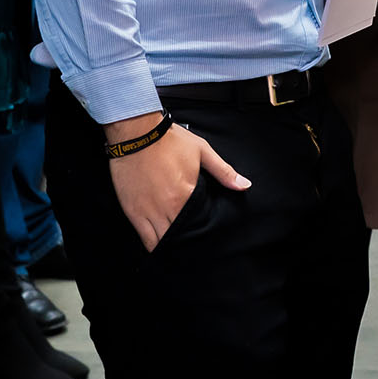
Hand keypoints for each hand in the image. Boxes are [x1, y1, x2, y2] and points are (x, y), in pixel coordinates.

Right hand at [105, 115, 250, 251]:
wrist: (136, 133)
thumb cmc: (169, 141)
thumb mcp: (202, 151)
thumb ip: (223, 171)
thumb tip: (245, 185)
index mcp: (185, 196)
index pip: (197, 225)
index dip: (201, 232)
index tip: (204, 234)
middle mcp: (167, 208)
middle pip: (180, 237)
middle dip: (187, 241)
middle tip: (192, 241)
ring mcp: (148, 212)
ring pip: (161, 243)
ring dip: (170, 245)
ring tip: (177, 243)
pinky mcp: (133, 212)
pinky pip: (144, 238)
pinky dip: (153, 244)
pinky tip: (159, 243)